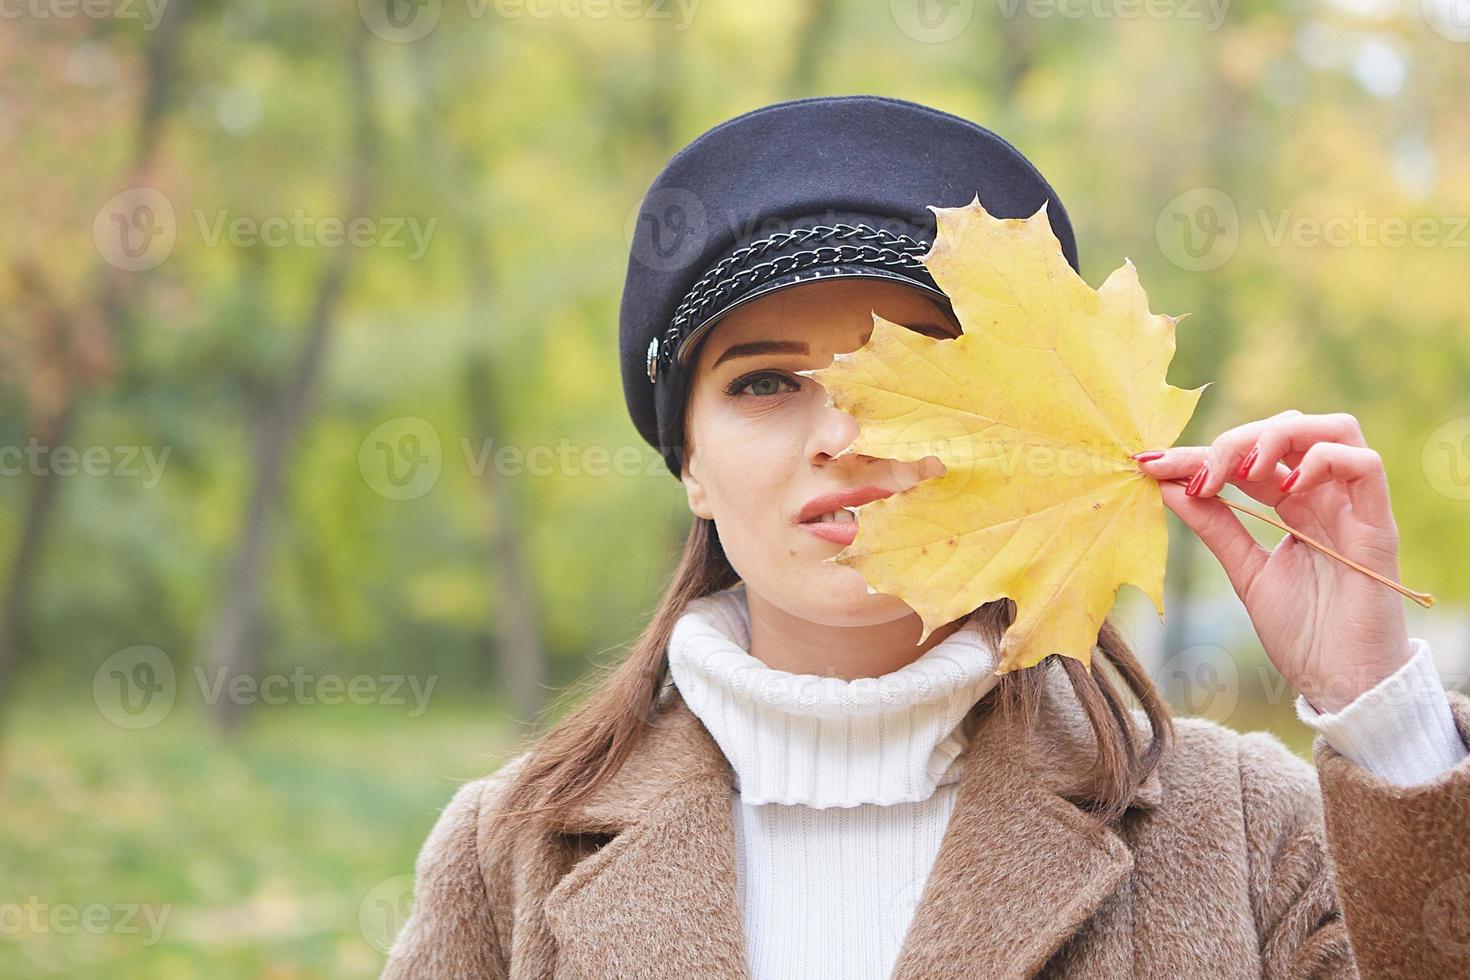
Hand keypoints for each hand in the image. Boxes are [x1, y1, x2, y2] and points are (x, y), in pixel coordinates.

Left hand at [1133, 410, 1411, 713]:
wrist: (1342, 686)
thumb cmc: (1302, 633)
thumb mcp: (1245, 571)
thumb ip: (1214, 526)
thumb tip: (1167, 484)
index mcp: (1294, 507)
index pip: (1249, 457)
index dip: (1200, 453)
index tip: (1151, 464)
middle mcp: (1325, 499)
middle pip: (1290, 429)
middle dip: (1236, 439)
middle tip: (1200, 474)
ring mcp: (1353, 509)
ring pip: (1334, 430)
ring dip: (1279, 436)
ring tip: (1242, 472)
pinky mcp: (1378, 527)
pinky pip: (1365, 465)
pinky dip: (1322, 460)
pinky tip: (1286, 487)